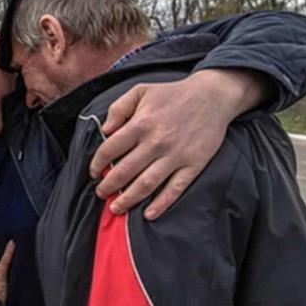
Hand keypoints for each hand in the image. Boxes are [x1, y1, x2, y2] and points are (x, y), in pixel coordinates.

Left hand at [90, 69, 267, 219]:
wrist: (212, 97)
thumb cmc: (172, 94)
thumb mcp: (140, 91)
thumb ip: (118, 108)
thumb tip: (104, 130)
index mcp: (140, 124)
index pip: (110, 149)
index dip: (97, 163)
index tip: (93, 172)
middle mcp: (156, 142)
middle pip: (124, 171)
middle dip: (108, 186)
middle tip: (101, 193)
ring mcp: (175, 156)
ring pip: (146, 184)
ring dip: (128, 199)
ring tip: (116, 208)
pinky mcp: (193, 164)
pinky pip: (175, 189)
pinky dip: (162, 204)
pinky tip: (149, 214)